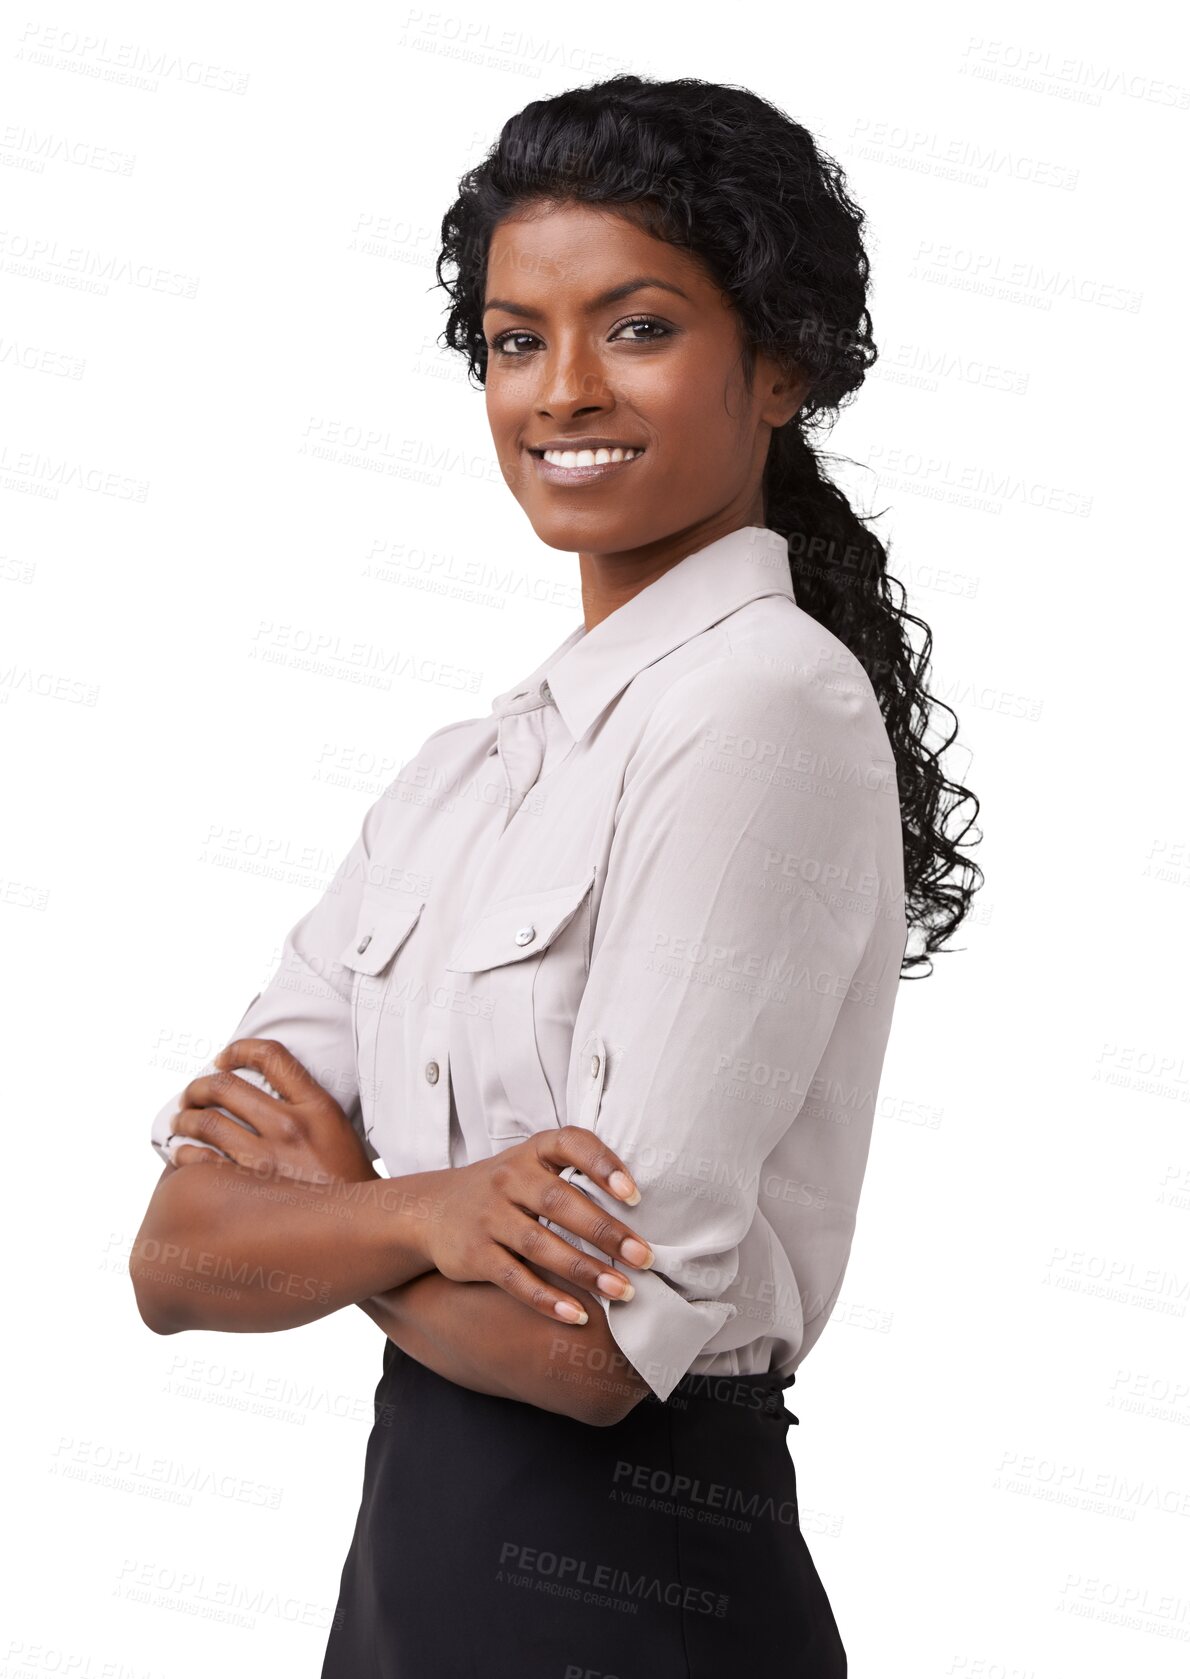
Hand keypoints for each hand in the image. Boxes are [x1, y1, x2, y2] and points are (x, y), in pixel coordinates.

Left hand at [167, 1038, 376, 1186]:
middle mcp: (290, 1127)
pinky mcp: (250, 1191)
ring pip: (207, 1124)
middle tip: (191, 1095)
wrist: (358, 1228)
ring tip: (182, 1121)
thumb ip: (307, 1106)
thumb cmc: (348, 1181)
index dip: (239, 1049)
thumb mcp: (339, 1130)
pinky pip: (201, 1164)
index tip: (223, 1058)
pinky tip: (182, 1155)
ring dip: (186, 1119)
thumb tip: (264, 1090)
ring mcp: (268, 1160)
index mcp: (317, 1106)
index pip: (271, 1055)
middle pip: (226, 1086)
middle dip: (199, 1087)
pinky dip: (184, 1155)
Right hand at [422, 1126, 655, 1325]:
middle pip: (561, 1203)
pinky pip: (515, 1279)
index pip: (570, 1144)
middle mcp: (509, 1178)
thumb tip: (642, 1205)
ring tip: (623, 1291)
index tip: (634, 1193)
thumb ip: (575, 1173)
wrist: (432, 1211)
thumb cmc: (505, 1189)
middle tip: (644, 1257)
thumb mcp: (532, 1165)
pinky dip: (547, 1299)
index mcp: (532, 1151)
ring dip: (585, 1270)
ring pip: (541, 1245)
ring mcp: (489, 1216)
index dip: (603, 1165)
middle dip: (605, 1231)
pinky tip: (578, 1315)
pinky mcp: (474, 1254)